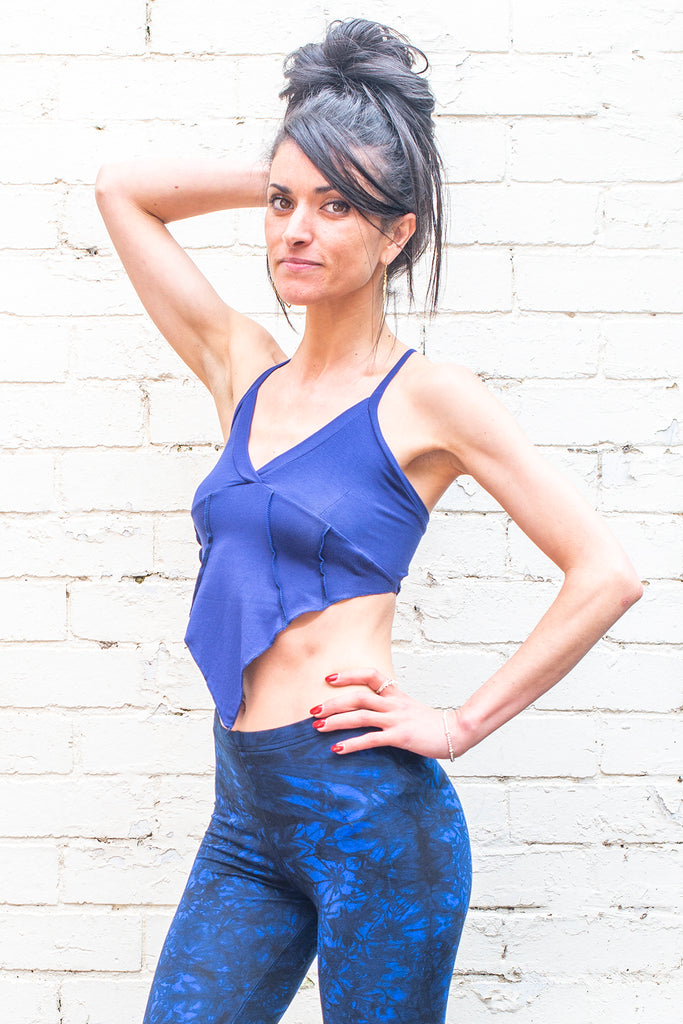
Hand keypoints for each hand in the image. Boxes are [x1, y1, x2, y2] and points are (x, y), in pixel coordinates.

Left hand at [309, 667, 468, 758]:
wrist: (456, 732)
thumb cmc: (433, 724)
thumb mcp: (411, 709)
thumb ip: (393, 707)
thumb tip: (374, 713)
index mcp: (396, 694)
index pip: (370, 675)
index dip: (348, 674)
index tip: (329, 678)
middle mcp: (393, 704)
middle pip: (358, 697)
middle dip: (332, 702)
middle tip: (312, 709)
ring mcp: (396, 719)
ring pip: (360, 716)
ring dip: (336, 721)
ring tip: (317, 727)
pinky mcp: (400, 737)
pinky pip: (371, 739)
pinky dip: (351, 744)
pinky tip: (337, 749)